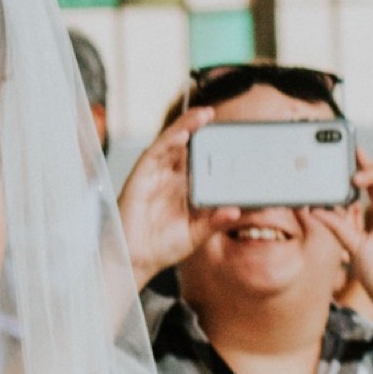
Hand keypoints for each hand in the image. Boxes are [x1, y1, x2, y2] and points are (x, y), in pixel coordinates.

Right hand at [116, 108, 241, 286]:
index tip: (232, 136)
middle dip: (199, 129)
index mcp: (184, 188)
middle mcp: (169, 177)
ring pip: (171, 144)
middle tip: (215, 114)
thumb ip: (215, 221)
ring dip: (186, 127)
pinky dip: (167, 142)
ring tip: (203, 115)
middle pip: (186, 147)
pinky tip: (182, 135)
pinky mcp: (141, 177)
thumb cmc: (163, 246)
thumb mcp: (197, 233)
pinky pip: (154, 154)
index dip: (213, 146)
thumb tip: (236, 210)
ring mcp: (155, 175)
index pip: (200, 161)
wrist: (135, 259)